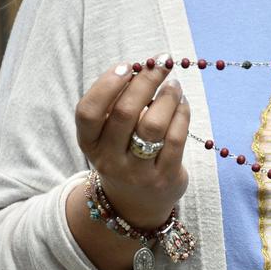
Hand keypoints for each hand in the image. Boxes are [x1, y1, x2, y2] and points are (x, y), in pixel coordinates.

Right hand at [75, 54, 189, 228]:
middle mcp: (109, 159)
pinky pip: (176, 139)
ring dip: (167, 97)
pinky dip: (182, 114)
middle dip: (145, 81)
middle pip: (126, 113)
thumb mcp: (108, 136)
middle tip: (161, 64)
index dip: (107, 85)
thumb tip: (145, 68)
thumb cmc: (123, 156)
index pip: (88, 112)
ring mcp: (138, 171)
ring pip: (153, 125)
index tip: (127, 66)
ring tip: (174, 84)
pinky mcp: (164, 177)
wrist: (135, 205)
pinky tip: (182, 103)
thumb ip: (118, 106)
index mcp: (89, 144)